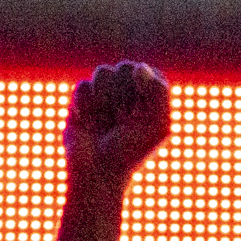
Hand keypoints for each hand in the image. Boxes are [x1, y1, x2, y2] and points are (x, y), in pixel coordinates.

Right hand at [64, 59, 170, 195]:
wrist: (97, 173)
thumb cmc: (131, 153)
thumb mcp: (158, 126)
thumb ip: (158, 92)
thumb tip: (139, 67)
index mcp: (150, 92)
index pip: (147, 71)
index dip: (143, 92)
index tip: (140, 115)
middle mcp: (128, 87)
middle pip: (124, 68)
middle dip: (124, 97)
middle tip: (123, 122)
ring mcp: (104, 91)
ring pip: (103, 72)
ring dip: (105, 103)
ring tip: (106, 124)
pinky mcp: (82, 98)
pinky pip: (83, 86)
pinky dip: (86, 107)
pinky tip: (88, 123)